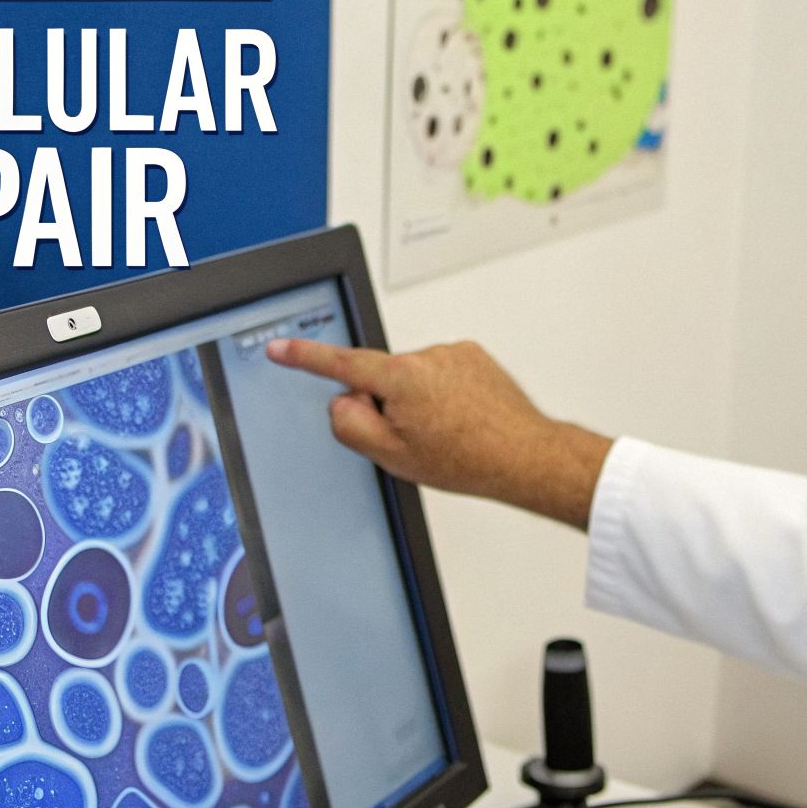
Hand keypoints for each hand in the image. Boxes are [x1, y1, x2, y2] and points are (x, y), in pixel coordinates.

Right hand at [265, 338, 611, 528]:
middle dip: (388, 404)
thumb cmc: (467, 459)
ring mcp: (453, 352)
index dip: (303, 357)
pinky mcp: (474, 355)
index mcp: (401, 377)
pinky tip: (461, 419)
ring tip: (448, 432)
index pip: (339, 363)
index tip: (281, 348)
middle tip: (416, 438)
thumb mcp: (392, 456)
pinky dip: (443, 394)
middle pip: (381, 378)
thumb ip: (351, 424)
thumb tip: (342, 402)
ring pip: (413, 378)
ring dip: (420, 401)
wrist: (524, 455)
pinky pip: (441, 374)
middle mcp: (427, 356)